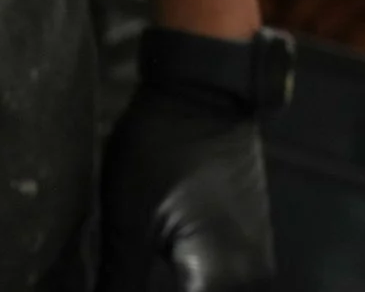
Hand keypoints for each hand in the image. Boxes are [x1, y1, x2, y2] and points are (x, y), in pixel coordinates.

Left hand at [99, 72, 276, 291]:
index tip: (108, 289)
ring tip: (130, 276)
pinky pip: (217, 285)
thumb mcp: (126, 222)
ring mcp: (256, 265)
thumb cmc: (160, 148)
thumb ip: (119, 282)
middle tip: (113, 282)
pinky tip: (156, 278)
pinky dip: (189, 285)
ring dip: (171, 289)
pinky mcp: (249, 249)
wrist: (204, 93)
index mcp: (220, 278)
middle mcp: (251, 280)